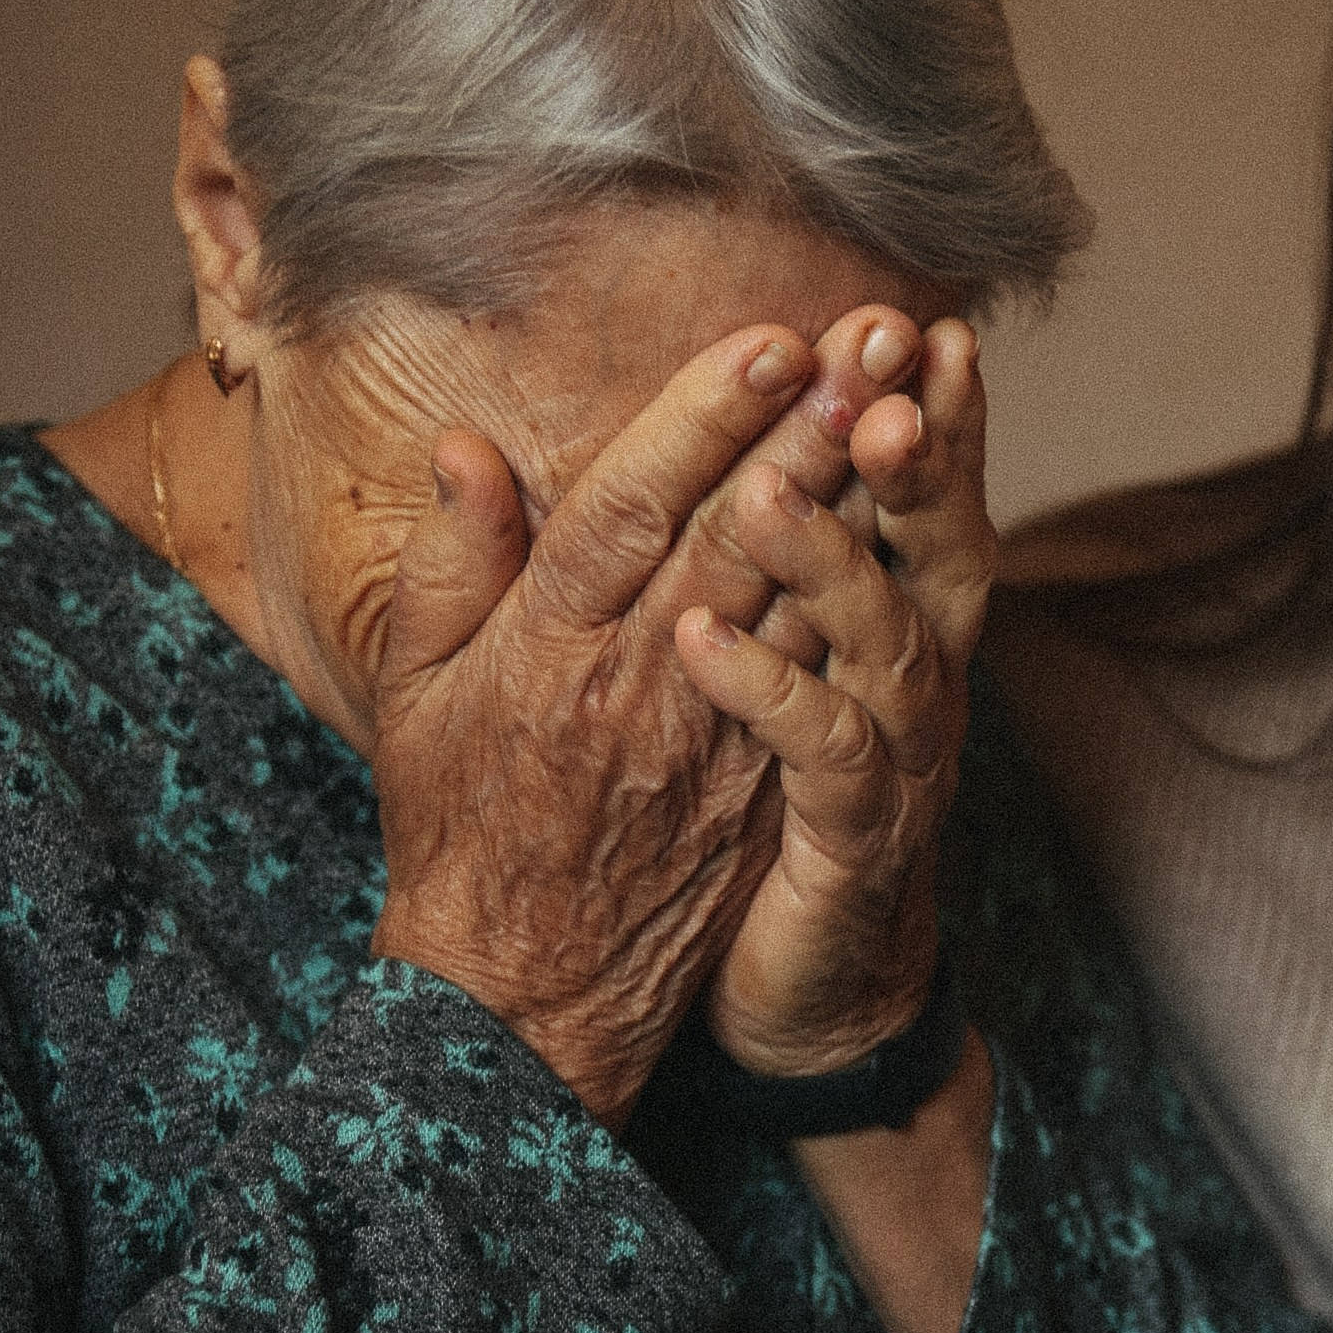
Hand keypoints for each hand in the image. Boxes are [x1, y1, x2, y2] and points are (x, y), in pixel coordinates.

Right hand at [369, 306, 929, 1128]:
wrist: (516, 996)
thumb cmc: (457, 825)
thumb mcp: (415, 694)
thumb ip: (450, 567)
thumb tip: (465, 446)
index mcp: (543, 645)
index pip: (630, 507)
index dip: (703, 418)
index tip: (770, 340)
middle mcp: (633, 684)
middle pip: (736, 534)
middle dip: (814, 428)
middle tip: (881, 336)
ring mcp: (708, 743)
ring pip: (796, 603)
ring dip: (860, 502)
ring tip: (917, 410)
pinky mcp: (759, 795)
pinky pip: (825, 689)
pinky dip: (870, 614)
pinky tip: (918, 542)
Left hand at [676, 317, 994, 1079]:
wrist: (796, 989)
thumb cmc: (751, 810)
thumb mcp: (710, 666)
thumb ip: (679, 552)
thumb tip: (584, 444)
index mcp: (884, 623)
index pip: (918, 498)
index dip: (930, 414)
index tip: (917, 322)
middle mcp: (913, 679)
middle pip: (938, 548)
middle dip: (915, 453)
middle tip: (886, 369)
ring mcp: (896, 760)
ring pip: (889, 643)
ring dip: (834, 560)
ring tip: (767, 489)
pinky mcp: (853, 843)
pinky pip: (826, 757)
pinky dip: (771, 693)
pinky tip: (704, 640)